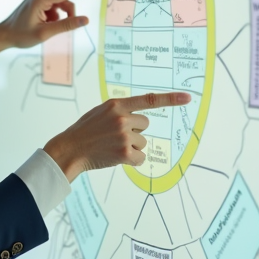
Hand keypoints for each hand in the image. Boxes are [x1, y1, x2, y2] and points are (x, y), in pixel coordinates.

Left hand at [0, 0, 98, 56]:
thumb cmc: (21, 35)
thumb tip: (85, 20)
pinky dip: (55, 16)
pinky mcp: (37, 1)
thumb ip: (67, 25)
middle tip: (68, 26)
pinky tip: (45, 25)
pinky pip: (54, 6)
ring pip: (60, 4)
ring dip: (61, 16)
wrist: (4, 35)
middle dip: (69, 13)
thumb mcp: (45, 32)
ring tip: (50, 28)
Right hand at [43, 92, 192, 181]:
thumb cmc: (85, 131)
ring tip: (111, 147)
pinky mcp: (124, 153)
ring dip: (131, 147)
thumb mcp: (100, 112)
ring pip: (142, 142)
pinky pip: (140, 158)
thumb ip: (119, 111)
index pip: (149, 100)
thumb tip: (138, 117)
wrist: (70, 150)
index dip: (170, 99)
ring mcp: (124, 136)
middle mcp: (122, 118)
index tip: (188, 98)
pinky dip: (131, 160)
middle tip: (115, 136)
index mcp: (116, 104)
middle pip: (145, 125)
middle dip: (135, 132)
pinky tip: (116, 157)